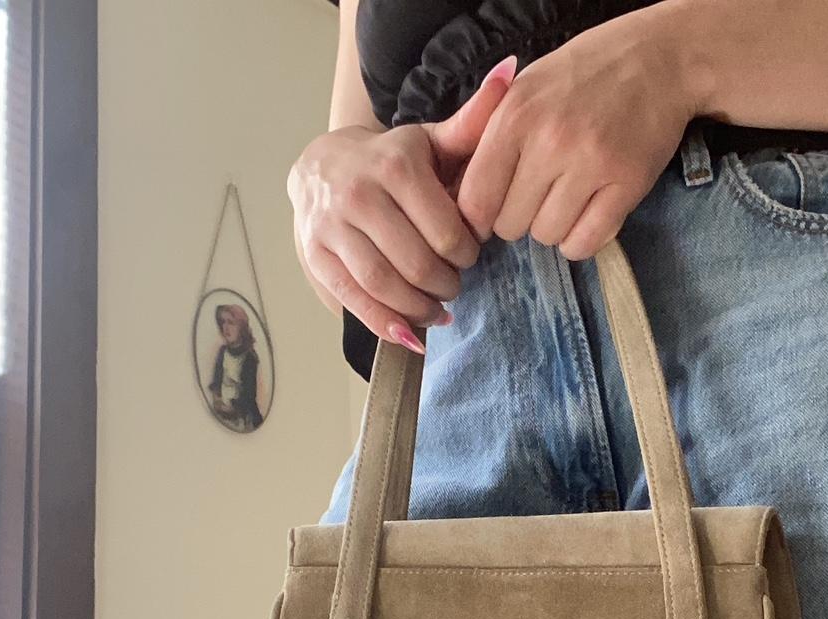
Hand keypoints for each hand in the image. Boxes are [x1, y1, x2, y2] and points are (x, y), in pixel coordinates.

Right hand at [288, 57, 517, 351]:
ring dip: (419, 308)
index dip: (466, 253)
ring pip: (385, 285)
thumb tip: (511, 76)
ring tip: (437, 310)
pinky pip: (355, 301)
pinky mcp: (316, 255)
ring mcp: (331, 227)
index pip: (445, 231)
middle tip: (455, 285)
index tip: (470, 255)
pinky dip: (386, 324)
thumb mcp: (431, 141)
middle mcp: (358, 194)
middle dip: (445, 283)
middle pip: (416, 263)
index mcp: (395, 165)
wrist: (322, 164)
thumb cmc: (390, 160)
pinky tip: (411, 333)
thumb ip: (472, 124)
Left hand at [455, 9, 699, 258]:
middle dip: (518, 218)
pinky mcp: (627, 186)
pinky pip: (586, 243)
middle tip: (538, 196)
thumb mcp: (525, 88)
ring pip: (547, 236)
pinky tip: (587, 214)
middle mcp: (550, 142)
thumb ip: (487, 134)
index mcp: (515, 116)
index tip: (493, 211)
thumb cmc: (585, 74)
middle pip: (509, 225)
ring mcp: (591, 165)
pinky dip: (582, 239)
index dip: (478, 217)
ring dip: (552, 227)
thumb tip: (456, 194)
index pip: (475, 200)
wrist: (661, 58)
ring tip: (566, 198)